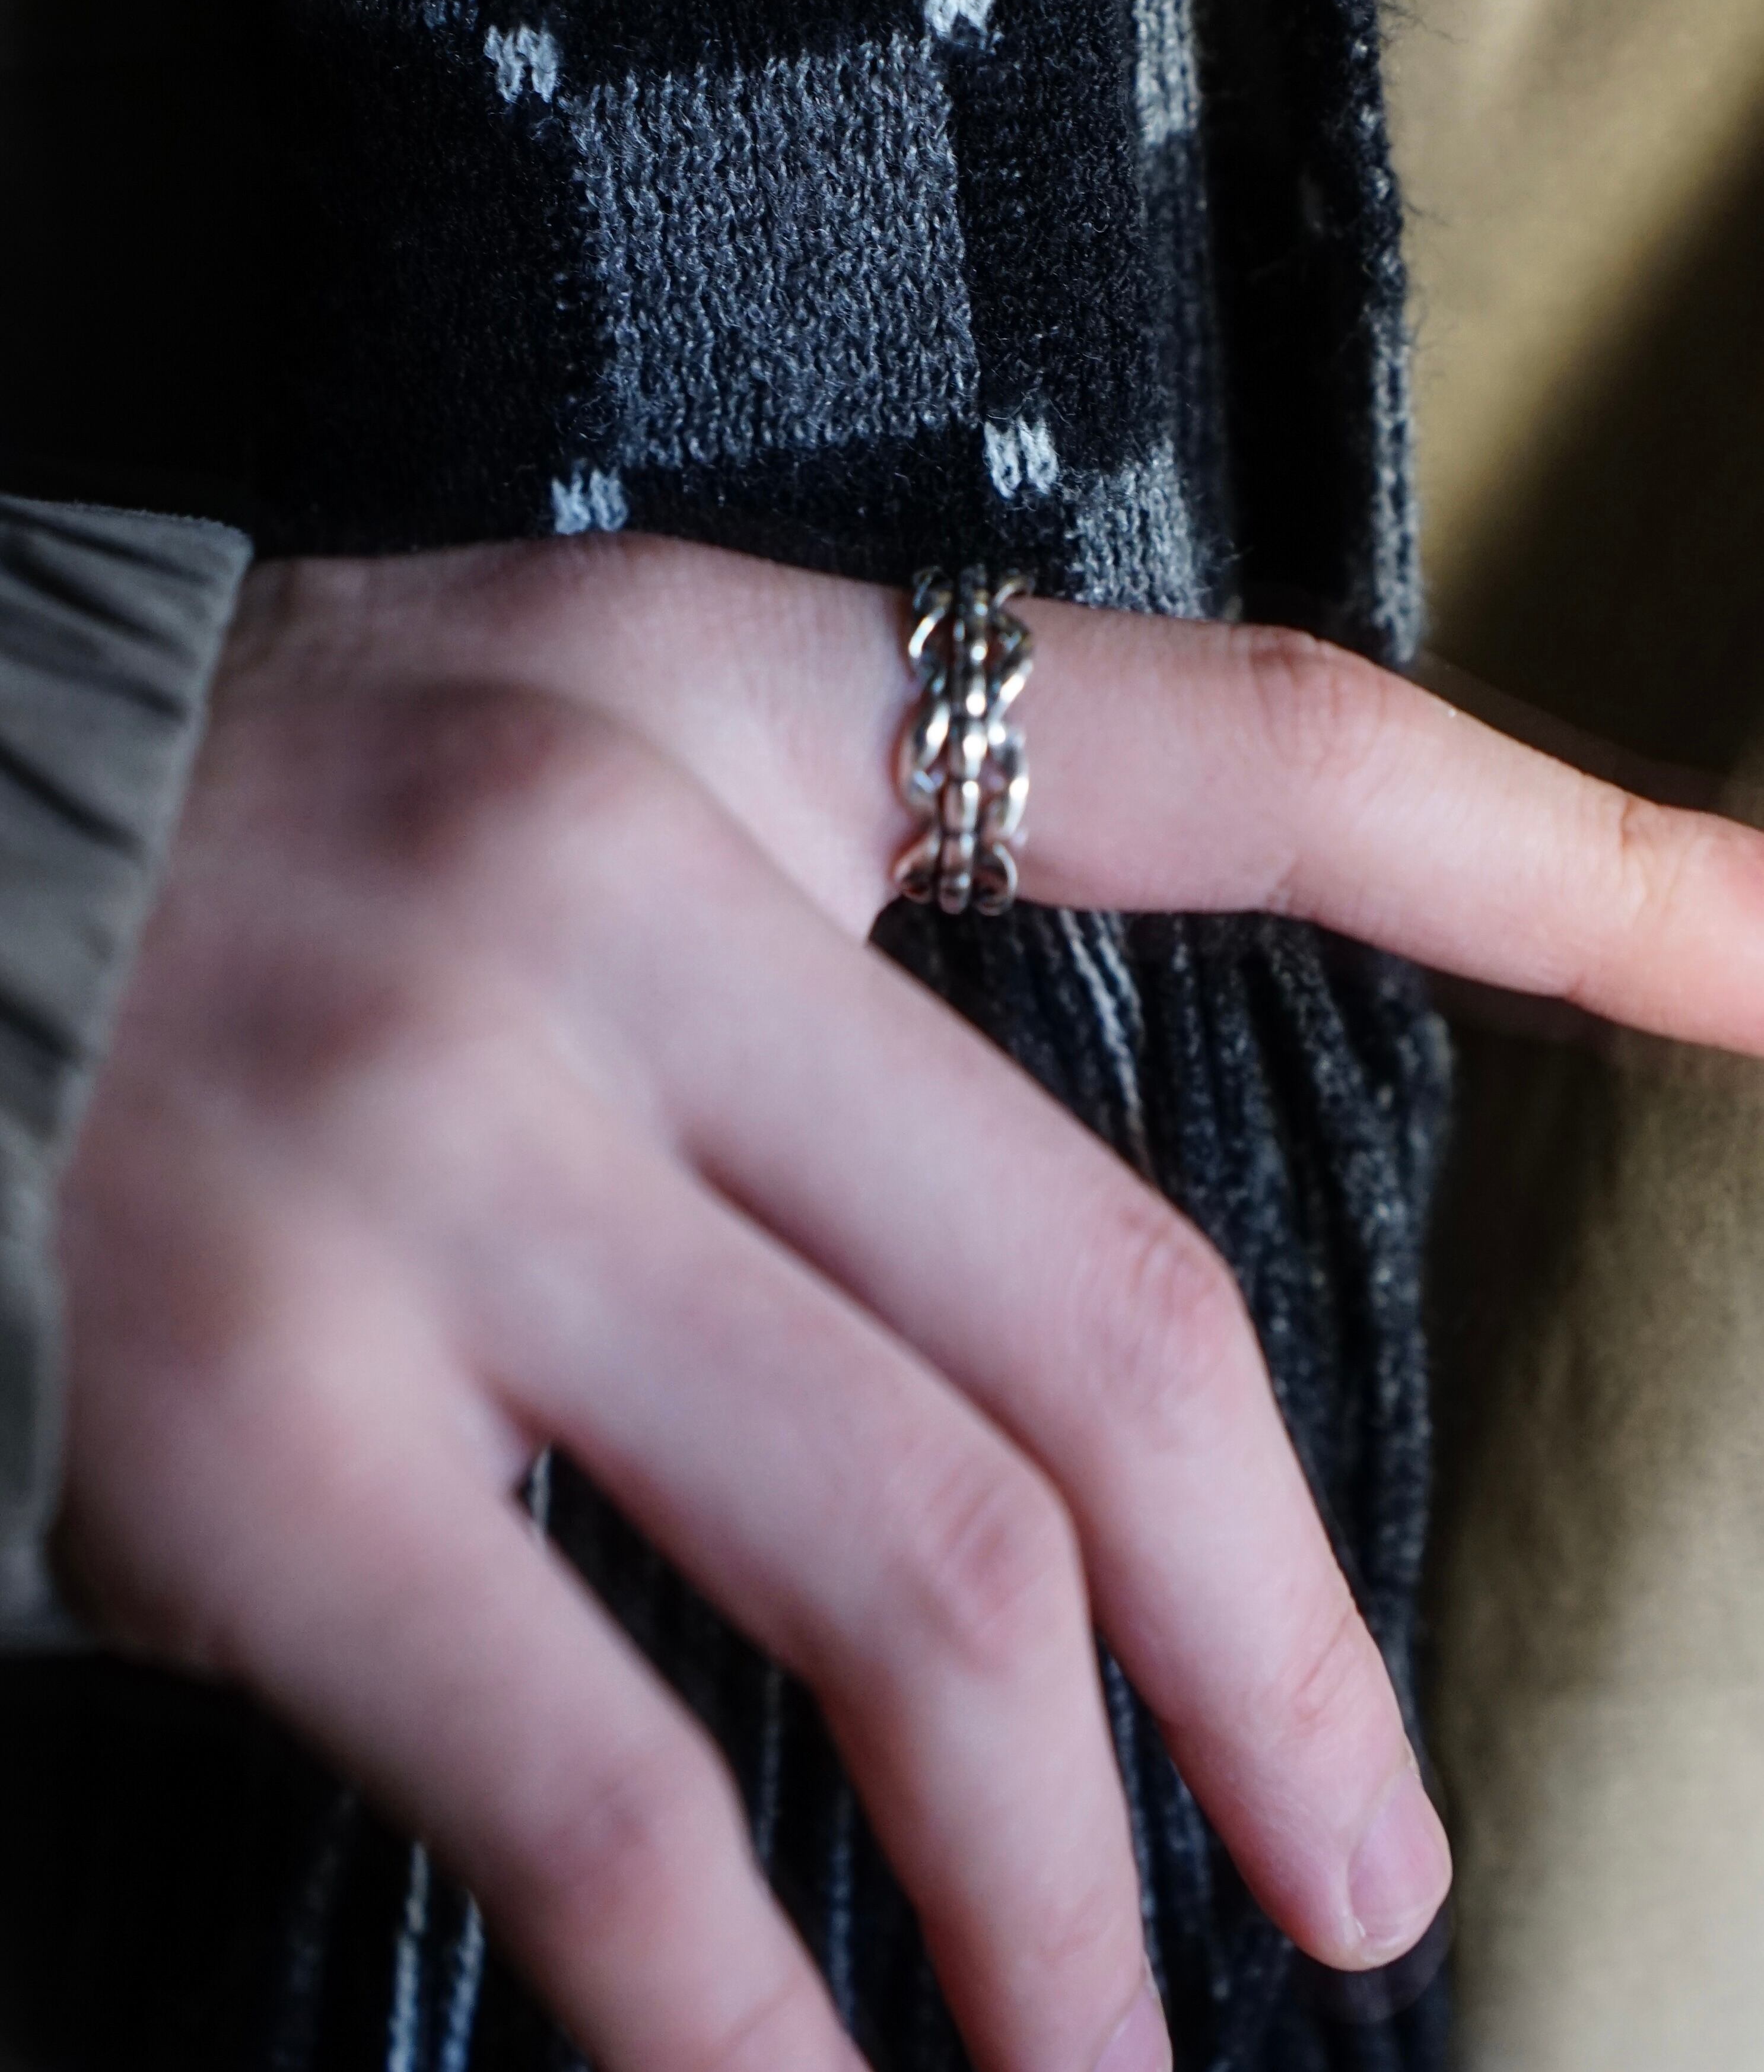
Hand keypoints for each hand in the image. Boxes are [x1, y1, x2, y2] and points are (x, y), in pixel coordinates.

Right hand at [54, 537, 1763, 2071]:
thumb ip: (849, 999)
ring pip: (913, 1578)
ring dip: (1064, 1888)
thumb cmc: (273, 869)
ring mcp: (424, 1164)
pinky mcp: (248, 1421)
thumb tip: (1099, 1338)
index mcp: (728, 707)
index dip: (1564, 862)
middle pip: (1106, 1320)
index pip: (1238, 749)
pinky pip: (602, 1783)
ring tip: (1129, 2055)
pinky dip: (761, 2013)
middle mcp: (605, 904)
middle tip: (1369, 1867)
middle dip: (1283, 1643)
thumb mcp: (592, 795)